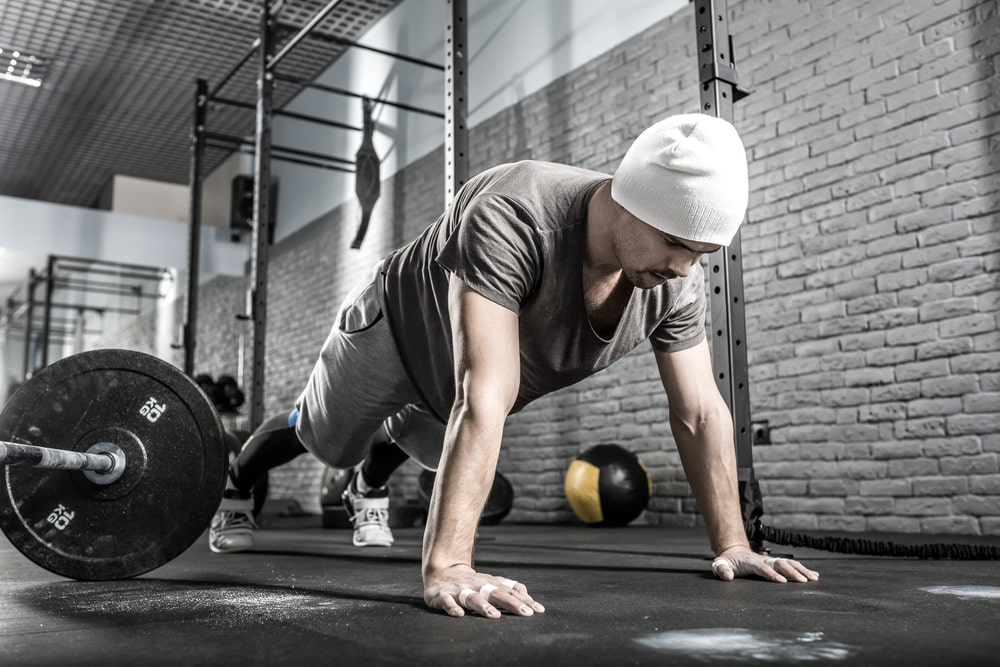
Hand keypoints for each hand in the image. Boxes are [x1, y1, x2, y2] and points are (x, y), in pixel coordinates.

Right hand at [424, 564, 545, 618]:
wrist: (441, 571)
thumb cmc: (469, 582)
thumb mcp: (489, 582)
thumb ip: (508, 587)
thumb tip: (525, 593)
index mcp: (489, 583)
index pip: (510, 592)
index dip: (524, 601)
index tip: (538, 610)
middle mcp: (477, 585)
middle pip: (496, 593)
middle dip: (511, 602)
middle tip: (525, 612)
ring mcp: (460, 590)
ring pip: (473, 597)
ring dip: (483, 606)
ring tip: (494, 615)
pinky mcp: (442, 595)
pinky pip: (447, 601)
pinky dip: (453, 607)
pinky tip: (459, 614)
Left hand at [711, 546, 818, 582]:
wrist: (734, 552)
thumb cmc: (728, 561)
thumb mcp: (720, 564)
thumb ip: (721, 569)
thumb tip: (728, 576)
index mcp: (751, 561)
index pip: (763, 568)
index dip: (772, 574)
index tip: (782, 581)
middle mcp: (764, 560)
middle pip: (780, 564)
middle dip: (792, 572)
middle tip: (803, 581)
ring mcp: (771, 561)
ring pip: (789, 564)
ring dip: (801, 570)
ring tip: (813, 578)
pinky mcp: (776, 563)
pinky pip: (791, 565)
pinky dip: (803, 569)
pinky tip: (814, 575)